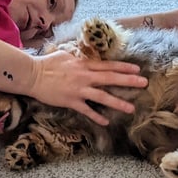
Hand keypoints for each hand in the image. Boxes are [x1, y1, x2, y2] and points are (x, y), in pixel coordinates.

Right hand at [29, 49, 147, 125]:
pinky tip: (106, 122)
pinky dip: (96, 116)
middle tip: (144, 83)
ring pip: (102, 97)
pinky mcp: (71, 101)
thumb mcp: (66, 55)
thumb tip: (89, 57)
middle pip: (110, 79)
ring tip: (131, 108)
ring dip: (118, 103)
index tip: (137, 69)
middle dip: (129, 81)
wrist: (32, 75)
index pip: (108, 66)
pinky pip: (86, 110)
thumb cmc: (48, 64)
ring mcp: (78, 90)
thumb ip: (80, 57)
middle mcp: (84, 76)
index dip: (124, 67)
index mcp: (84, 64)